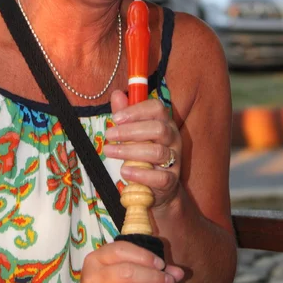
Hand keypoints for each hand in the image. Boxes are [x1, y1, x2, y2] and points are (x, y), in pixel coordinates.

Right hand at [66, 240, 183, 282]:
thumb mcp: (119, 272)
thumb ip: (148, 268)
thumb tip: (179, 272)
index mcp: (97, 258)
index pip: (121, 249)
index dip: (144, 256)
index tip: (161, 264)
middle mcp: (93, 276)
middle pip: (128, 272)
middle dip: (153, 277)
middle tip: (169, 282)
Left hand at [103, 90, 181, 208]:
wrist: (157, 188)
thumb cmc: (143, 156)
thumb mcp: (132, 134)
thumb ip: (126, 115)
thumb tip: (117, 94)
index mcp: (165, 123)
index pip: (157, 108)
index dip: (136, 110)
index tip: (116, 118)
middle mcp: (173, 139)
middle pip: (158, 129)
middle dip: (130, 131)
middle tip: (109, 135)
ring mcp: (174, 160)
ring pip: (158, 152)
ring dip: (130, 151)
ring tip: (109, 152)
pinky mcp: (171, 180)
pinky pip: (160, 177)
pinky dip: (141, 174)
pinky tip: (125, 172)